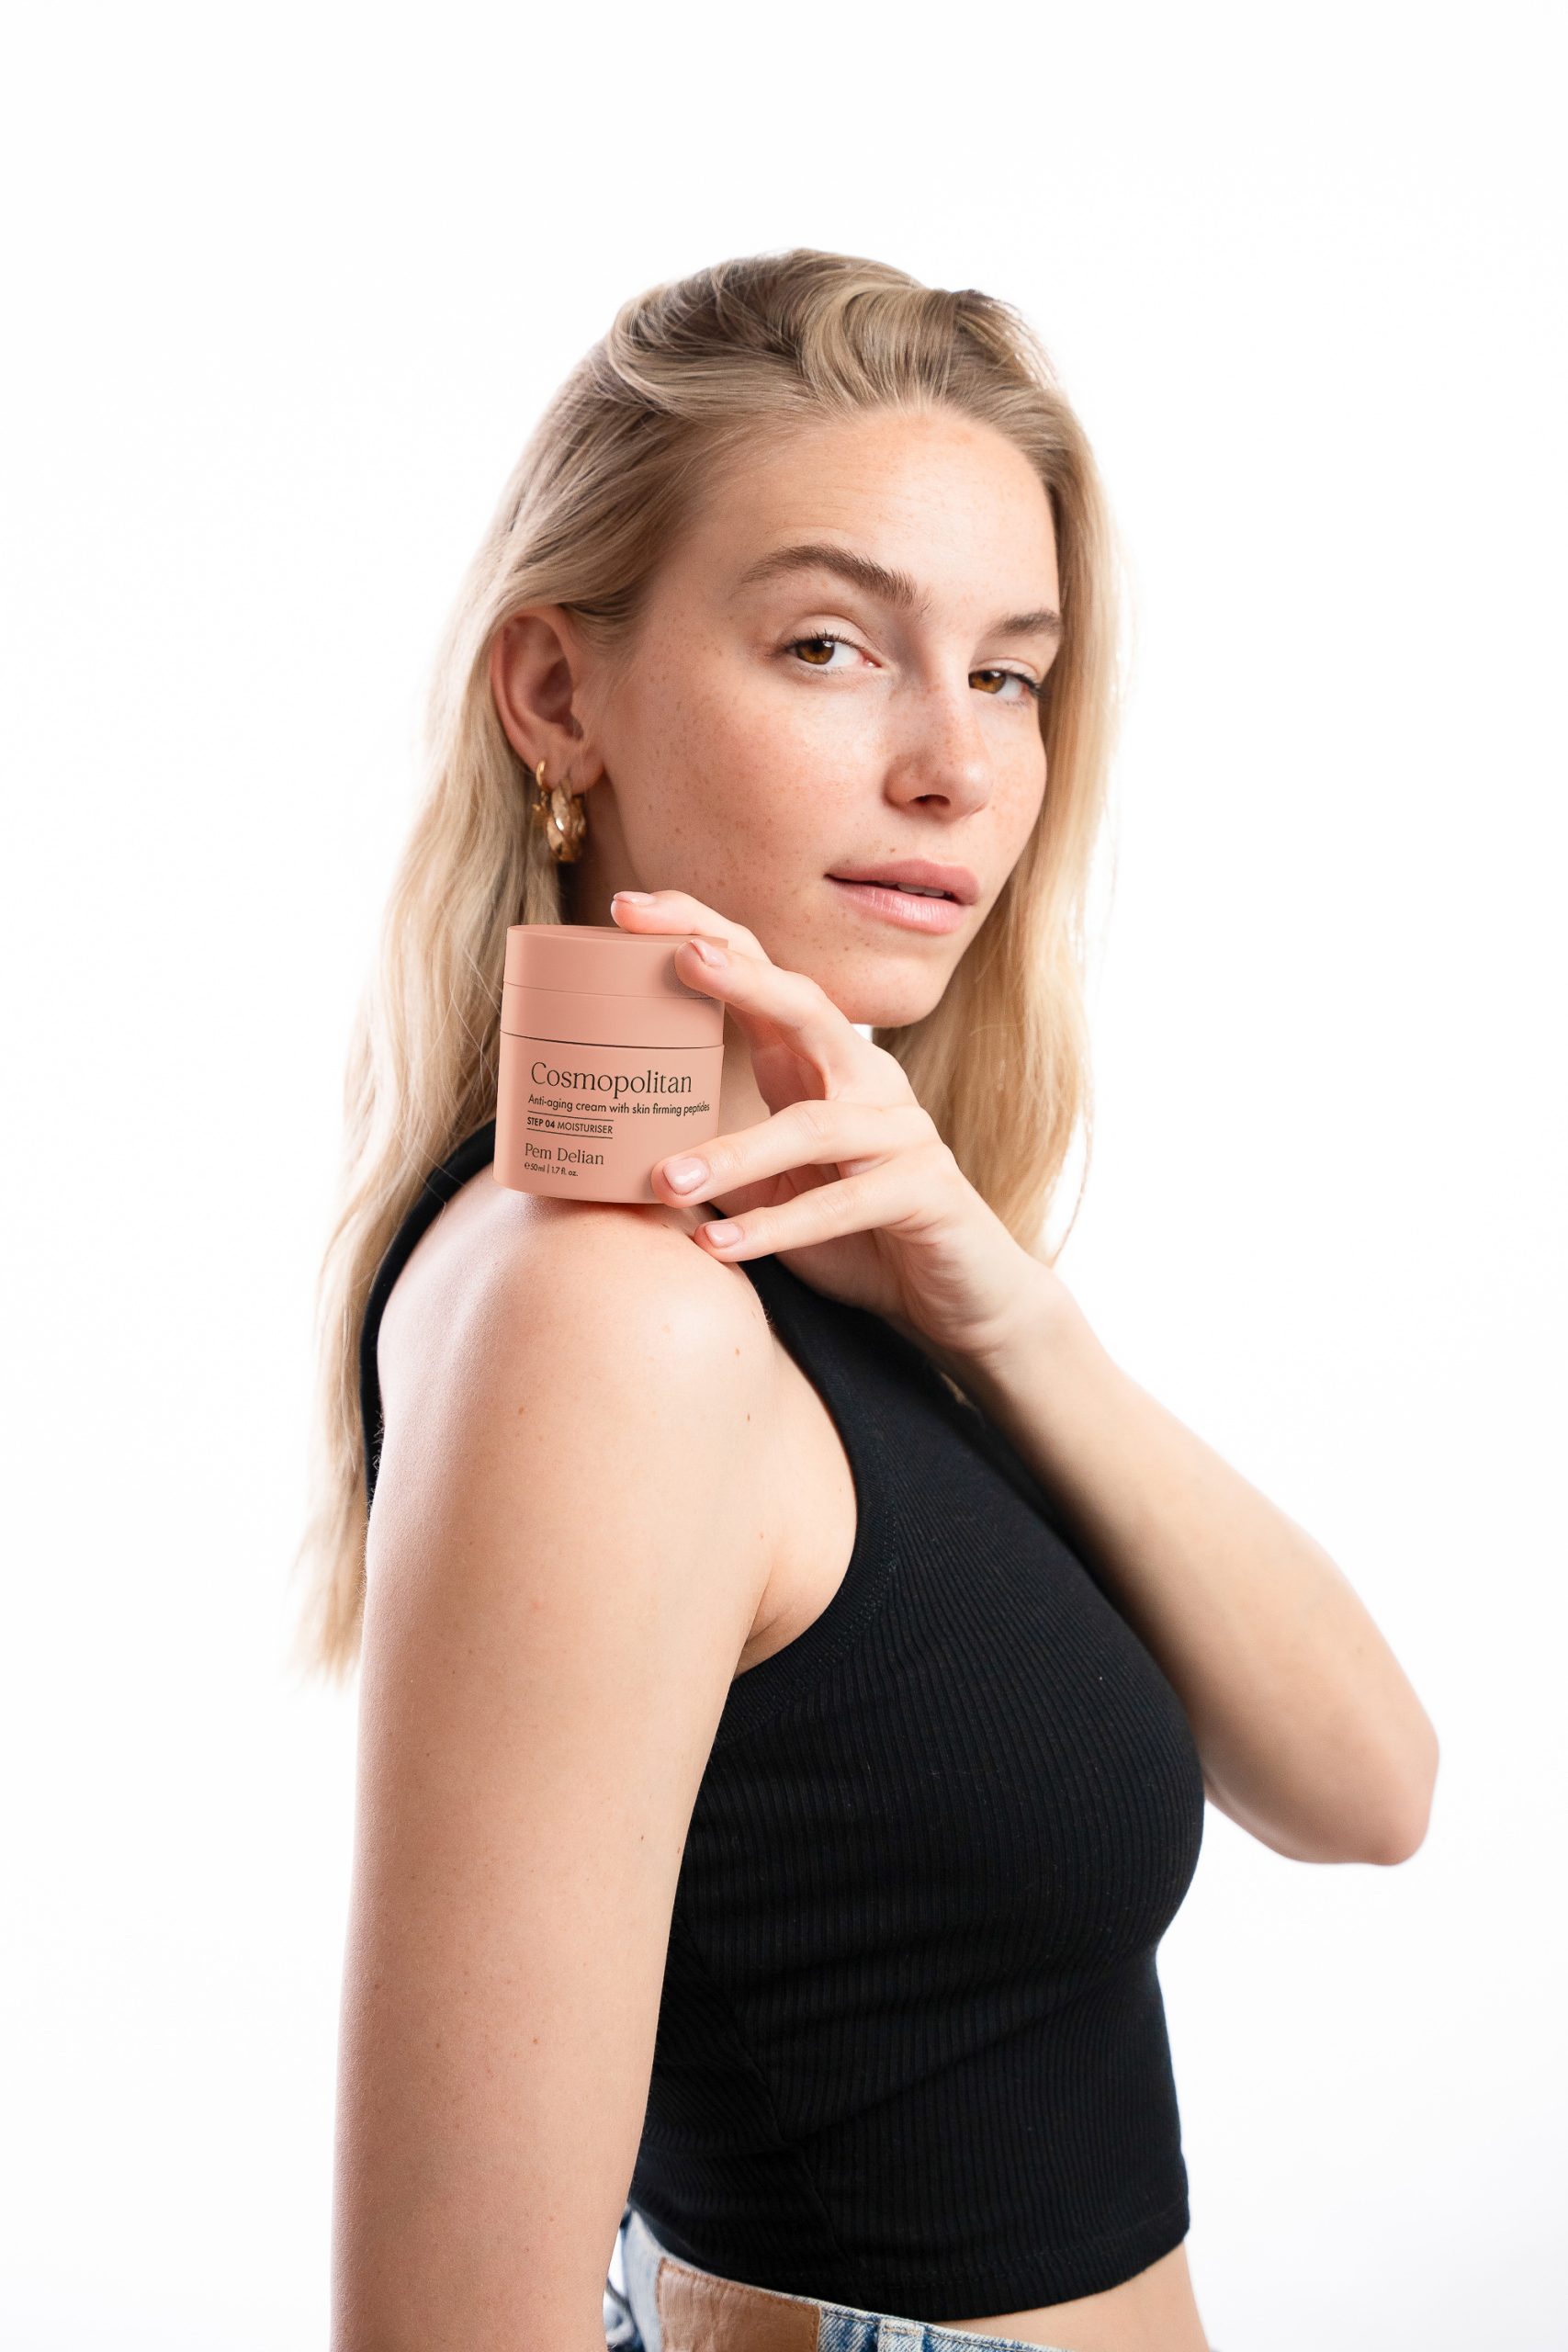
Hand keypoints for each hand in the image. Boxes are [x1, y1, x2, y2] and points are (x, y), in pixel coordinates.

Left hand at [608, 887, 1054, 1371]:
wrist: (958, 1292)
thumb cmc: (854, 1231)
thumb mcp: (767, 1186)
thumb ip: (707, 1157)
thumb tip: (605, 1152)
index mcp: (817, 1063)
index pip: (763, 976)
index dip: (702, 934)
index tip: (627, 910)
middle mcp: (863, 1079)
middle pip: (805, 1005)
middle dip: (741, 974)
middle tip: (675, 955)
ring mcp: (900, 1131)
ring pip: (814, 1126)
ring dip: (735, 1154)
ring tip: (664, 1181)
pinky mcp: (926, 1190)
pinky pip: (846, 1204)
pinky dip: (778, 1228)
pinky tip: (718, 1247)